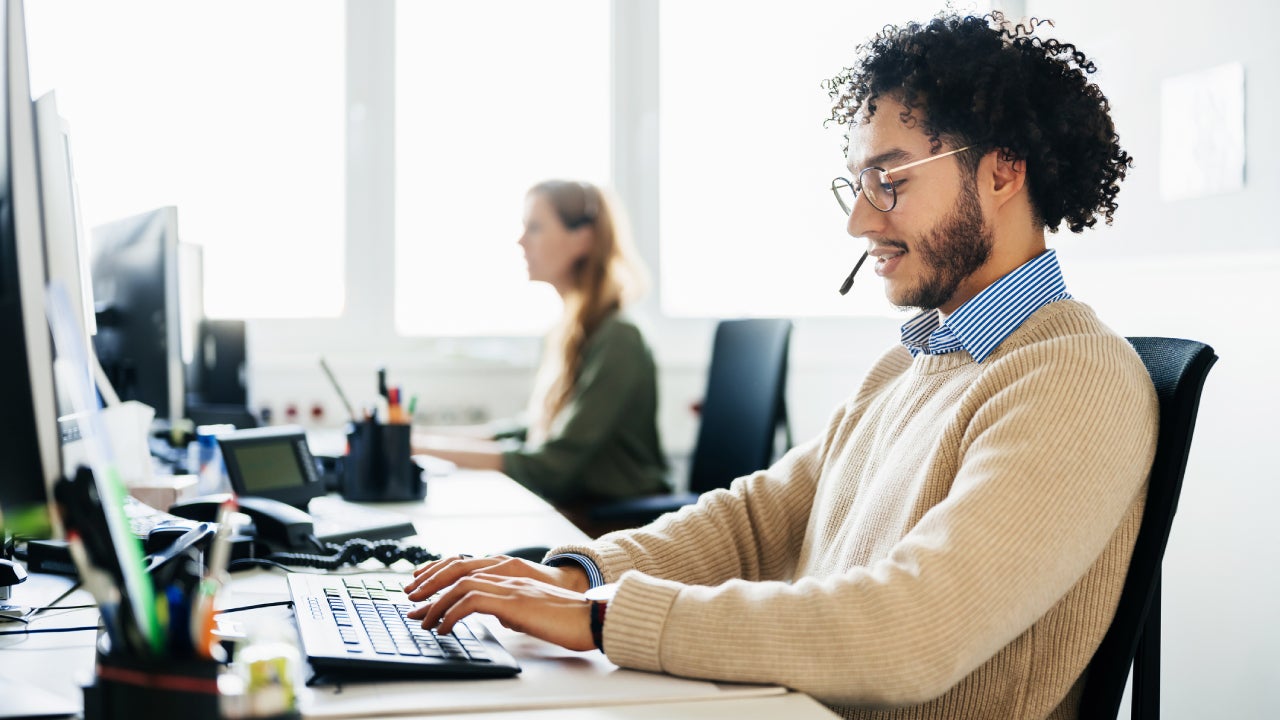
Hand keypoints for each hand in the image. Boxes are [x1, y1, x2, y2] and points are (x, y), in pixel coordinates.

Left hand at [404, 554, 589, 602]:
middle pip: (457, 569)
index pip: (466, 566)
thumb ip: (511, 605)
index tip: (421, 588)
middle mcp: (507, 574)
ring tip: (423, 620)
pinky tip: (443, 629)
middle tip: (411, 600)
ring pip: (460, 584)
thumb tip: (496, 614)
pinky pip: (470, 603)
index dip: (440, 574)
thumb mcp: (530, 609)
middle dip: (429, 584)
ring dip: (435, 602)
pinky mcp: (513, 602)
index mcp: (511, 574)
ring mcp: (510, 586)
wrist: (591, 618)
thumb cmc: (566, 618)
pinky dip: (450, 615)